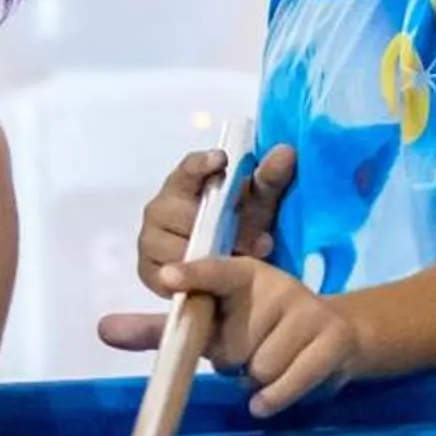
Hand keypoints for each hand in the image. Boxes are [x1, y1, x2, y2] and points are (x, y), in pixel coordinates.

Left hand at [97, 255, 363, 418]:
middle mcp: (276, 285)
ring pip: (258, 369)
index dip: (192, 275)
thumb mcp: (211, 325)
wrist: (336, 337)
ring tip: (272, 363)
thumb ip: (159, 328)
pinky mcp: (330, 340)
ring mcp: (306, 311)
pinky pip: (283, 384)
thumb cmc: (258, 329)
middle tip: (252, 350)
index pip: (216, 272)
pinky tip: (271, 393)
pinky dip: (272, 399)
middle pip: (232, 347)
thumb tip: (103, 329)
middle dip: (235, 362)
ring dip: (257, 381)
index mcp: (242, 275)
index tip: (167, 277)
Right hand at [131, 142, 296, 293]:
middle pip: (179, 212)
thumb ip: (271, 179)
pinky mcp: (148, 272)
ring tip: (235, 263)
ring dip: (207, 256)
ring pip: (176, 247)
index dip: (202, 164)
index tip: (222, 160)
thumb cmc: (240, 227)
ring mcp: (150, 240)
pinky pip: (169, 277)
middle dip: (215, 226)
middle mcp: (161, 208)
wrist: (225, 270)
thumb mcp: (258, 205)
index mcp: (184, 183)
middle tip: (253, 241)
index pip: (188, 168)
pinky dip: (194, 280)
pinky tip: (214, 284)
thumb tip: (286, 152)